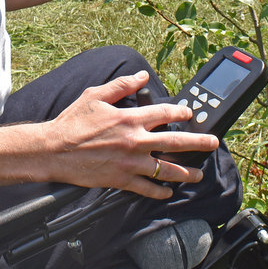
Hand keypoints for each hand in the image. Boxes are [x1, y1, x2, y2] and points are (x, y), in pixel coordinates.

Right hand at [44, 71, 219, 198]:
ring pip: (166, 170)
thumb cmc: (73, 122)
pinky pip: (147, 188)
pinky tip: (168, 192)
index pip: (165, 113)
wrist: (54, 150)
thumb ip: (122, 85)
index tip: (190, 113)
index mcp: (130, 119)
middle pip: (175, 143)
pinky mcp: (121, 180)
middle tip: (213, 143)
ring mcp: (130, 163)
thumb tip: (142, 76)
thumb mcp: (96, 96)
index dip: (181, 111)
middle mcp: (135, 141)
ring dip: (186, 173)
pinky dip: (159, 192)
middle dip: (199, 143)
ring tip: (198, 175)